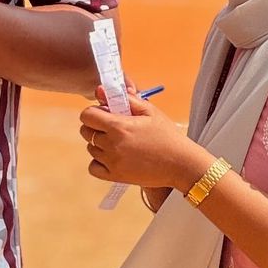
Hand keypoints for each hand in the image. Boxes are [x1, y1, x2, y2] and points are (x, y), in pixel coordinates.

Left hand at [80, 86, 208, 190]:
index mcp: (118, 126)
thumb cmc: (167, 134)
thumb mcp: (149, 111)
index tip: (105, 114)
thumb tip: (100, 90)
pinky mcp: (116, 177)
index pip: (87, 116)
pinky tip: (113, 158)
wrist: (181, 164)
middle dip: (95, 127)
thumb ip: (124, 99)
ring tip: (120, 143)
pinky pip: (93, 168)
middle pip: (86, 132)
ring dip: (99, 144)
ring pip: (91, 149)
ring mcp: (112, 162)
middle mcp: (112, 144)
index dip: (94, 112)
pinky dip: (99, 163)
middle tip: (114, 128)